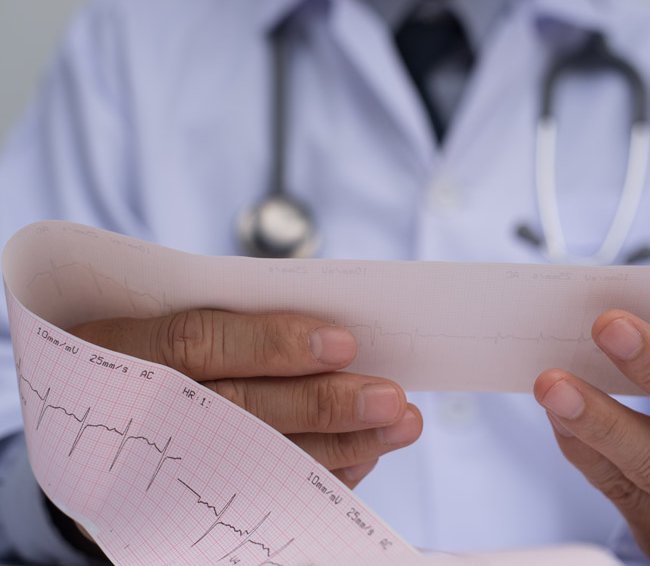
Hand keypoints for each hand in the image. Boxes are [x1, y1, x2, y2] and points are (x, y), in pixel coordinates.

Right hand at [70, 309, 421, 488]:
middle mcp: (135, 412)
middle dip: (322, 406)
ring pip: (252, 461)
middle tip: (392, 399)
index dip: (270, 343)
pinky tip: (361, 459)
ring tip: (397, 426)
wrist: (79, 415)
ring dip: (335, 448)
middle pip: (236, 411)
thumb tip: (332, 333)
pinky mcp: (176, 506)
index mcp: (119, 348)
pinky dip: (313, 480)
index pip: (197, 343)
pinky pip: (255, 499)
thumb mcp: (155, 316)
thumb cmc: (140, 352)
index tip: (344, 342)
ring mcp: (153, 465)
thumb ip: (227, 318)